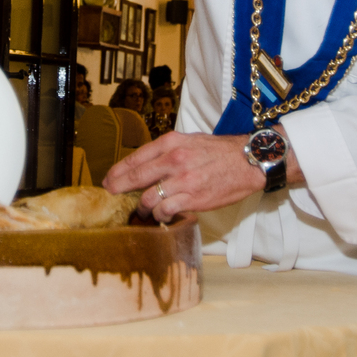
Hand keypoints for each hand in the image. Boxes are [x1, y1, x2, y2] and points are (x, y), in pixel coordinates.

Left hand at [103, 129, 301, 222]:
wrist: (247, 161)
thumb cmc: (218, 151)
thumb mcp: (189, 141)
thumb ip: (166, 151)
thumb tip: (144, 165)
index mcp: (171, 143)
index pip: (136, 158)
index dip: (118, 171)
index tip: (109, 179)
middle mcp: (174, 160)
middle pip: (135, 177)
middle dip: (118, 188)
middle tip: (111, 195)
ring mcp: (182, 181)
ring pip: (147, 198)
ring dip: (141, 207)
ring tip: (143, 210)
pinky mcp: (192, 199)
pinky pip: (165, 211)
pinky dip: (160, 215)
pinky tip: (162, 215)